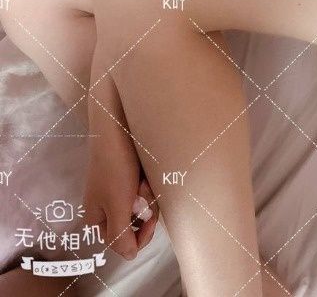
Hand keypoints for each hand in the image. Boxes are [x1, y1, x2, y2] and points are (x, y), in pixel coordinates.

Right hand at [84, 109, 158, 259]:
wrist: (116, 126)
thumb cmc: (115, 167)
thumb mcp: (117, 206)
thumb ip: (121, 235)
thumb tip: (129, 256)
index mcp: (97, 218)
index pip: (122, 243)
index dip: (140, 236)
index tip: (152, 221)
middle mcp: (105, 205)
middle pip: (133, 223)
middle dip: (144, 211)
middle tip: (145, 192)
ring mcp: (116, 188)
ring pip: (140, 206)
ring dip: (147, 195)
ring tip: (144, 179)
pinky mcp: (126, 173)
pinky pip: (142, 188)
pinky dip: (146, 183)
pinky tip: (145, 172)